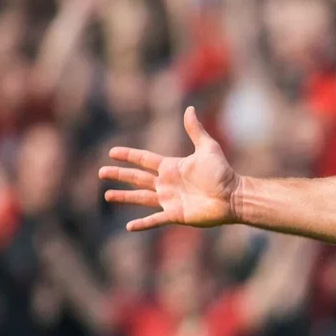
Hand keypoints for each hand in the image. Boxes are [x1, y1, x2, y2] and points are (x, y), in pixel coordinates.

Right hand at [101, 107, 239, 231]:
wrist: (233, 196)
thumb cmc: (222, 173)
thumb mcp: (207, 148)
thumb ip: (195, 130)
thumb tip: (189, 108)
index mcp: (171, 167)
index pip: (144, 159)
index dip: (129, 155)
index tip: (112, 152)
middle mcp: (167, 183)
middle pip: (137, 178)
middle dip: (119, 175)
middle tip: (101, 172)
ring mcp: (170, 200)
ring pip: (141, 197)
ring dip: (124, 197)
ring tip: (108, 195)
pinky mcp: (175, 215)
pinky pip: (155, 220)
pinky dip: (142, 224)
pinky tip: (129, 226)